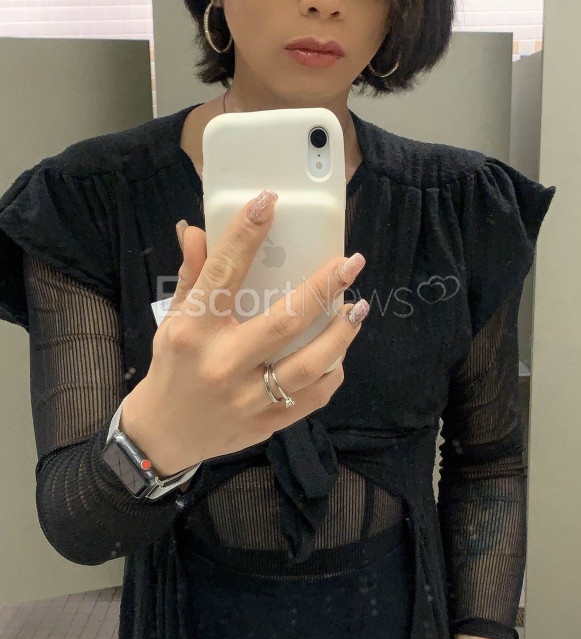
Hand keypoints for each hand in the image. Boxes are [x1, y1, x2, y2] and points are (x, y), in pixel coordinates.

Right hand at [121, 194, 367, 474]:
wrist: (164, 435)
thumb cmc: (173, 367)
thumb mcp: (173, 319)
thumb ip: (193, 275)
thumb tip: (196, 230)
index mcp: (194, 331)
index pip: (224, 273)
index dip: (246, 235)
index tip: (268, 203)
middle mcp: (222, 364)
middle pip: (284, 320)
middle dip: (324, 288)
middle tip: (351, 263)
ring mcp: (247, 398)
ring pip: (308, 364)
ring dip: (341, 334)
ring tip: (358, 308)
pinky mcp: (266, 423)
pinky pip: (312, 398)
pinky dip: (332, 373)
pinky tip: (339, 353)